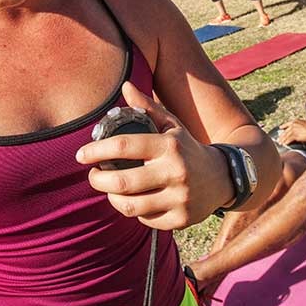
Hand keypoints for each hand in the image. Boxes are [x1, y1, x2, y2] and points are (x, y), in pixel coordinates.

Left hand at [76, 82, 232, 229]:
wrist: (223, 177)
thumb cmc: (188, 147)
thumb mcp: (171, 124)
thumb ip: (147, 106)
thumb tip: (125, 85)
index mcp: (169, 145)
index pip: (124, 146)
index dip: (96, 151)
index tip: (81, 154)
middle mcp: (176, 172)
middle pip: (122, 182)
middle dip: (98, 180)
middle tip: (92, 175)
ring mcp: (179, 198)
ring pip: (130, 206)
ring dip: (112, 198)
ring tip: (108, 189)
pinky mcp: (181, 220)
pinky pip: (145, 220)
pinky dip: (134, 212)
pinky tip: (133, 202)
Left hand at [276, 119, 305, 145]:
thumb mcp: (303, 124)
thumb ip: (298, 126)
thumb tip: (296, 130)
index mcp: (295, 121)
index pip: (287, 124)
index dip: (283, 126)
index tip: (280, 128)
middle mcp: (293, 125)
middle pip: (285, 131)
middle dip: (281, 136)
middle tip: (278, 139)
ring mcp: (293, 130)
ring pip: (286, 135)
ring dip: (283, 140)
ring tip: (281, 143)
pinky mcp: (295, 135)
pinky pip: (289, 139)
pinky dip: (286, 142)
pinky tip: (285, 144)